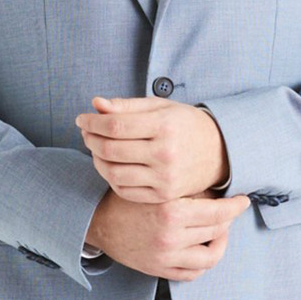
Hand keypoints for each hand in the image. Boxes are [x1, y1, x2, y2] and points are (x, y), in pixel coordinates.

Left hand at [74, 95, 228, 202]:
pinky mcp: (163, 196)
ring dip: (96, 160)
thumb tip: (95, 104)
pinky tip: (110, 165)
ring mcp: (165, 178)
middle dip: (90, 139)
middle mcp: (165, 154)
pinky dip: (110, 178)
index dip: (92, 122)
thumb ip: (127, 106)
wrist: (219, 152)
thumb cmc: (184, 125)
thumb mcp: (160, 107)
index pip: (115, 126)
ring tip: (96, 148)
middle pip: (110, 149)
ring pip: (113, 173)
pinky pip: (124, 190)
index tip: (81, 118)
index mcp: (164, 126)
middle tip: (86, 132)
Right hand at [84, 188, 249, 281]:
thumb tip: (222, 192)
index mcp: (171, 211)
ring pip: (210, 257)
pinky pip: (192, 273)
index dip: (236, 206)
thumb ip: (188, 189)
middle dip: (227, 220)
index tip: (244, 201)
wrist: (98, 221)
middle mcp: (170, 237)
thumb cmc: (129, 198)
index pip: (219, 212)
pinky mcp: (158, 270)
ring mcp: (165, 257)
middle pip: (217, 231)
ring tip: (217, 233)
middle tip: (227, 211)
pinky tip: (202, 249)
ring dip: (219, 244)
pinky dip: (202, 263)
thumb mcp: (158, 186)